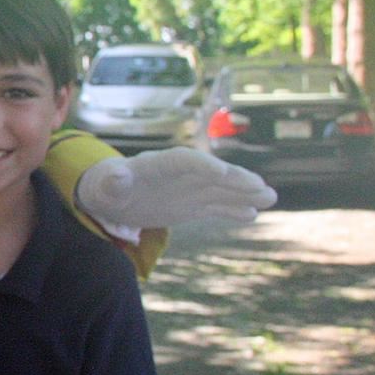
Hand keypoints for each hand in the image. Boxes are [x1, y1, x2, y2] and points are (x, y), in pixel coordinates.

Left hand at [77, 147, 276, 227]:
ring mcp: (187, 190)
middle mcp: (178, 175)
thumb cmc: (104, 187)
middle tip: (261, 188)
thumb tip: (116, 175)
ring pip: (220, 190)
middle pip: (211, 174)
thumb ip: (113, 182)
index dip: (203, 165)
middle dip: (236, 180)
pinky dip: (233, 210)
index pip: (184, 161)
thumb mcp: (104, 187)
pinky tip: (253, 214)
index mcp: (157, 164)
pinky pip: (214, 207)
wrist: (110, 196)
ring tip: (270, 198)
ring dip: (244, 194)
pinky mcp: (190, 205)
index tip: (223, 173)